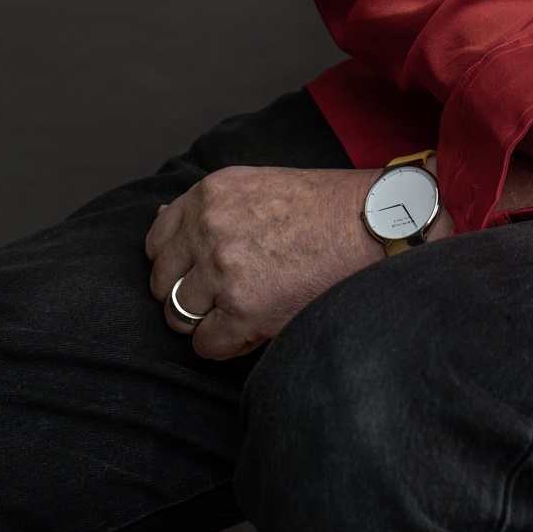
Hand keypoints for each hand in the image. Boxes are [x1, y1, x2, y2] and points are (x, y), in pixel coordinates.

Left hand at [147, 166, 384, 359]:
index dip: (176, 263)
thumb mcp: (258, 185)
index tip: (198, 271)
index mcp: (210, 193)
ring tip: (246, 309)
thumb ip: (212, 206)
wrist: (375, 224)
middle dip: (188, 294)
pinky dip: (227, 344)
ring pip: (179, 318)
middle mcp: (209, 227)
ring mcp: (223, 270)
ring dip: (208, 320)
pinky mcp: (243, 310)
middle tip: (225, 296)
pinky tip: (256, 326)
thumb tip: (163, 220)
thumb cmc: (326, 206)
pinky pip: (206, 346)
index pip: (157, 243)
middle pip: (162, 283)